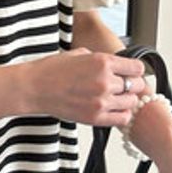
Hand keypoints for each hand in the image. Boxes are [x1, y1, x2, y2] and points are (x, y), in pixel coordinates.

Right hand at [29, 48, 149, 126]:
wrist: (34, 88)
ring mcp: (101, 101)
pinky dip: (121, 114)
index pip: (137, 68)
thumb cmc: (52, 70)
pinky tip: (112, 109)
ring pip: (131, 102)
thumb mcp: (80, 54)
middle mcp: (105, 81)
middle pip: (137, 85)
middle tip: (123, 85)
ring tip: (115, 98)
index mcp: (102, 62)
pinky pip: (122, 118)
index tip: (131, 72)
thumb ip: (101, 59)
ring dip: (126, 99)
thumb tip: (116, 65)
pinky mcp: (95, 117)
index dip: (135, 70)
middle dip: (132, 84)